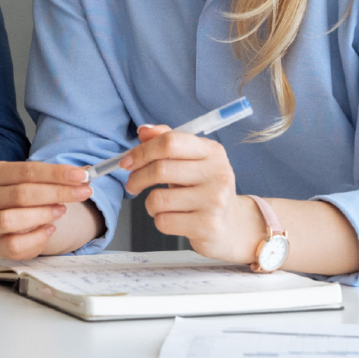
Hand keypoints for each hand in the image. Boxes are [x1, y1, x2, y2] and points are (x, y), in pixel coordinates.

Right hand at [0, 162, 96, 258]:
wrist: (18, 224)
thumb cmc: (29, 198)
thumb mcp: (41, 182)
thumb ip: (62, 177)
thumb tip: (86, 173)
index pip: (26, 170)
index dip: (56, 173)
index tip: (82, 176)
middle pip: (21, 193)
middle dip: (57, 193)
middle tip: (83, 193)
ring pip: (11, 219)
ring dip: (43, 214)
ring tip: (62, 211)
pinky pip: (15, 243)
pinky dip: (37, 237)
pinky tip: (50, 230)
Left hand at [122, 124, 263, 263]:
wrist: (231, 225)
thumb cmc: (202, 189)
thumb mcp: (190, 161)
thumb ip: (167, 142)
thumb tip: (143, 131)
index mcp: (212, 151)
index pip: (170, 142)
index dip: (141, 151)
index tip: (127, 162)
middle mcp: (218, 173)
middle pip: (161, 169)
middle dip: (137, 178)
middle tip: (132, 185)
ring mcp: (215, 201)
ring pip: (158, 198)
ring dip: (150, 204)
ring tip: (160, 205)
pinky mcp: (209, 226)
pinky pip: (164, 221)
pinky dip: (159, 220)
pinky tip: (172, 219)